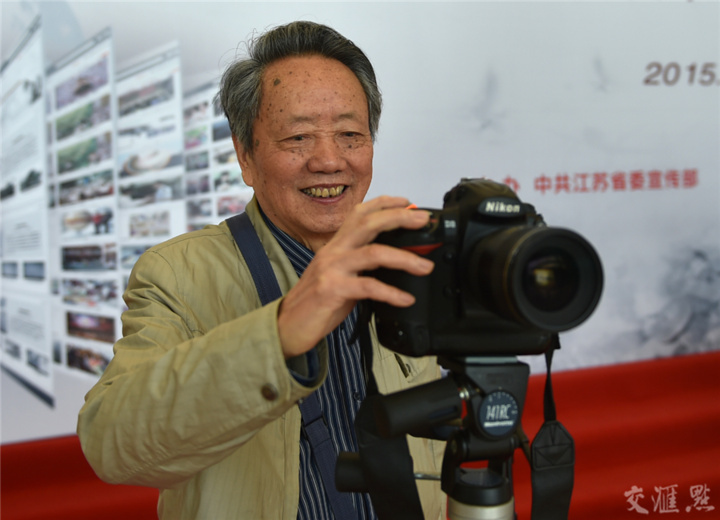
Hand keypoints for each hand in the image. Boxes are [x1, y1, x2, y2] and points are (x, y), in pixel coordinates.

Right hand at [277, 196, 433, 357]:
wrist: (287, 326)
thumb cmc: (316, 304)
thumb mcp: (340, 276)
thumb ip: (361, 266)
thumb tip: (395, 260)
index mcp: (336, 245)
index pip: (359, 213)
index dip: (385, 203)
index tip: (409, 202)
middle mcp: (333, 252)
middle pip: (368, 223)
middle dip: (399, 218)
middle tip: (423, 219)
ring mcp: (331, 269)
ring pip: (373, 253)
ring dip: (404, 258)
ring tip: (425, 266)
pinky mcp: (331, 290)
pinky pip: (368, 286)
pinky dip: (391, 292)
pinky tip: (405, 299)